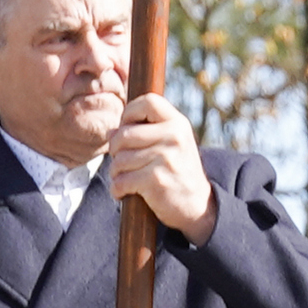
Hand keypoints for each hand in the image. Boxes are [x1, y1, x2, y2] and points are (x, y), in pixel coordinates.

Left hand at [105, 93, 215, 241]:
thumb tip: (110, 132)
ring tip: (124, 178)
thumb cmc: (177, 171)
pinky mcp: (156, 180)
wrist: (197, 205)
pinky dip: (117, 189)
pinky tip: (123, 192)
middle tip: (120, 161)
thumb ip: (144, 133)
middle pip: (124, 134)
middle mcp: (174, 137)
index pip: (147, 102)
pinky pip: (122, 180)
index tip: (127, 128)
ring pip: (119, 160)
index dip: (129, 113)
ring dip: (115, 172)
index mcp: (178, 123)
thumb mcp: (170, 144)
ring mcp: (166, 158)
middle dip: (115, 150)